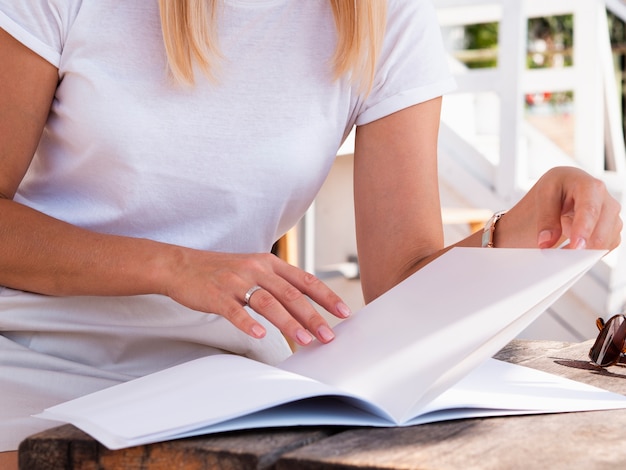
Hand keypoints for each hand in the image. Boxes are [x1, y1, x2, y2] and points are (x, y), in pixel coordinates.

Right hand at [162, 250, 350, 346]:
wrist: (182, 265)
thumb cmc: (222, 270)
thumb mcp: (254, 268)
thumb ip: (277, 282)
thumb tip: (305, 304)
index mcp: (269, 263)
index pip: (304, 280)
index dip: (326, 296)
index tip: (343, 312)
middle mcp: (256, 269)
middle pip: (291, 294)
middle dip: (313, 316)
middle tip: (328, 335)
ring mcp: (236, 282)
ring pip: (268, 302)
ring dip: (289, 323)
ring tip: (304, 340)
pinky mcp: (217, 295)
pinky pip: (235, 311)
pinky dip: (249, 324)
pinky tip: (261, 336)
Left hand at [502, 166, 621, 249]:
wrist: (565, 189)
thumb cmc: (557, 188)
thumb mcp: (543, 196)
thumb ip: (545, 219)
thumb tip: (546, 242)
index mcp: (589, 186)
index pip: (590, 210)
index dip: (583, 230)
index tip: (575, 246)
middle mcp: (607, 201)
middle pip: (600, 233)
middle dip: (578, 245)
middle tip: (557, 244)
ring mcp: (612, 217)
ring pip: (603, 244)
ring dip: (581, 247)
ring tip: (564, 230)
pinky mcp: (613, 230)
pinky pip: (603, 249)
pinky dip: (587, 251)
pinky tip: (572, 241)